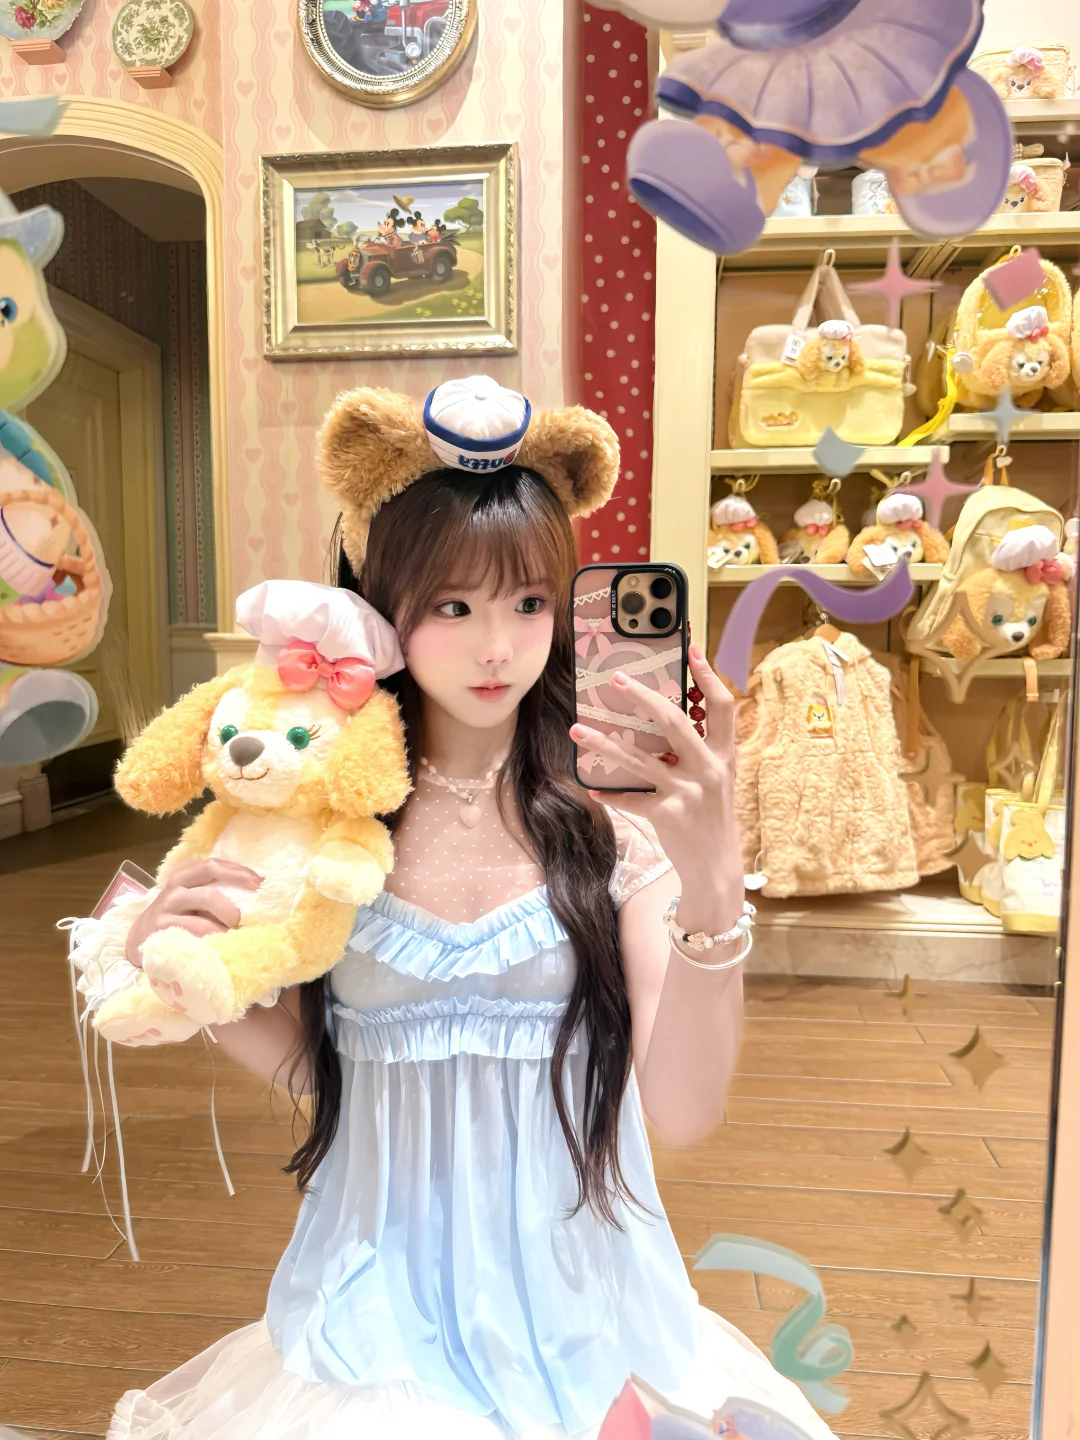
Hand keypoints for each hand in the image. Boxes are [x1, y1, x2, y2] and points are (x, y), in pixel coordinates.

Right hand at [126, 859, 261, 969]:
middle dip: (232, 907)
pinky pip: (192, 935)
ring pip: (202, 914)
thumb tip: (254, 899)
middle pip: (210, 891)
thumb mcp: (191, 900)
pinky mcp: (161, 932)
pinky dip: (210, 940)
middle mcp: (175, 890)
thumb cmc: (175, 917)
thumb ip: (214, 895)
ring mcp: (166, 911)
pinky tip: (218, 946)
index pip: (213, 865)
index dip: (238, 871)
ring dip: (223, 926)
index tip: (260, 882)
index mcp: (185, 877)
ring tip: (232, 936)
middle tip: (243, 920)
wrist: (138, 938)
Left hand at [569, 644, 741, 927]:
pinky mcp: (668, 816)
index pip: (722, 707)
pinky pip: (631, 798)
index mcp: (725, 755)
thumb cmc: (711, 819)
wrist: (716, 869)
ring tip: (577, 730)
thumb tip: (662, 718)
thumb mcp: (716, 781)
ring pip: (640, 759)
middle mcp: (710, 769)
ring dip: (604, 744)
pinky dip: (610, 792)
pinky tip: (590, 786)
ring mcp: (689, 793)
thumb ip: (697, 752)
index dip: (709, 676)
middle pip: (675, 722)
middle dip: (643, 698)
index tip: (692, 648)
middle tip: (615, 681)